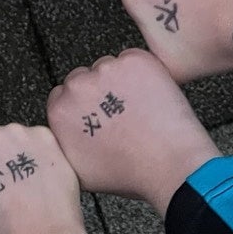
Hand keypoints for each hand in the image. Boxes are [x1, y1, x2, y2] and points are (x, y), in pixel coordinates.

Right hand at [47, 49, 218, 214]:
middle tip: (121, 112)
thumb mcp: (79, 173)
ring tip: (138, 107)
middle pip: (84, 77)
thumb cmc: (130, 173)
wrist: (171, 165)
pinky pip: (133, 59)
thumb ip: (63, 146)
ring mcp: (107, 70)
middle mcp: (78, 86)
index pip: (62, 94)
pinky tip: (149, 96)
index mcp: (61, 112)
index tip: (97, 113)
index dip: (82, 104)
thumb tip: (62, 135)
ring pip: (109, 67)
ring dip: (120, 81)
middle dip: (99, 90)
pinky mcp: (134, 61)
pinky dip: (141, 72)